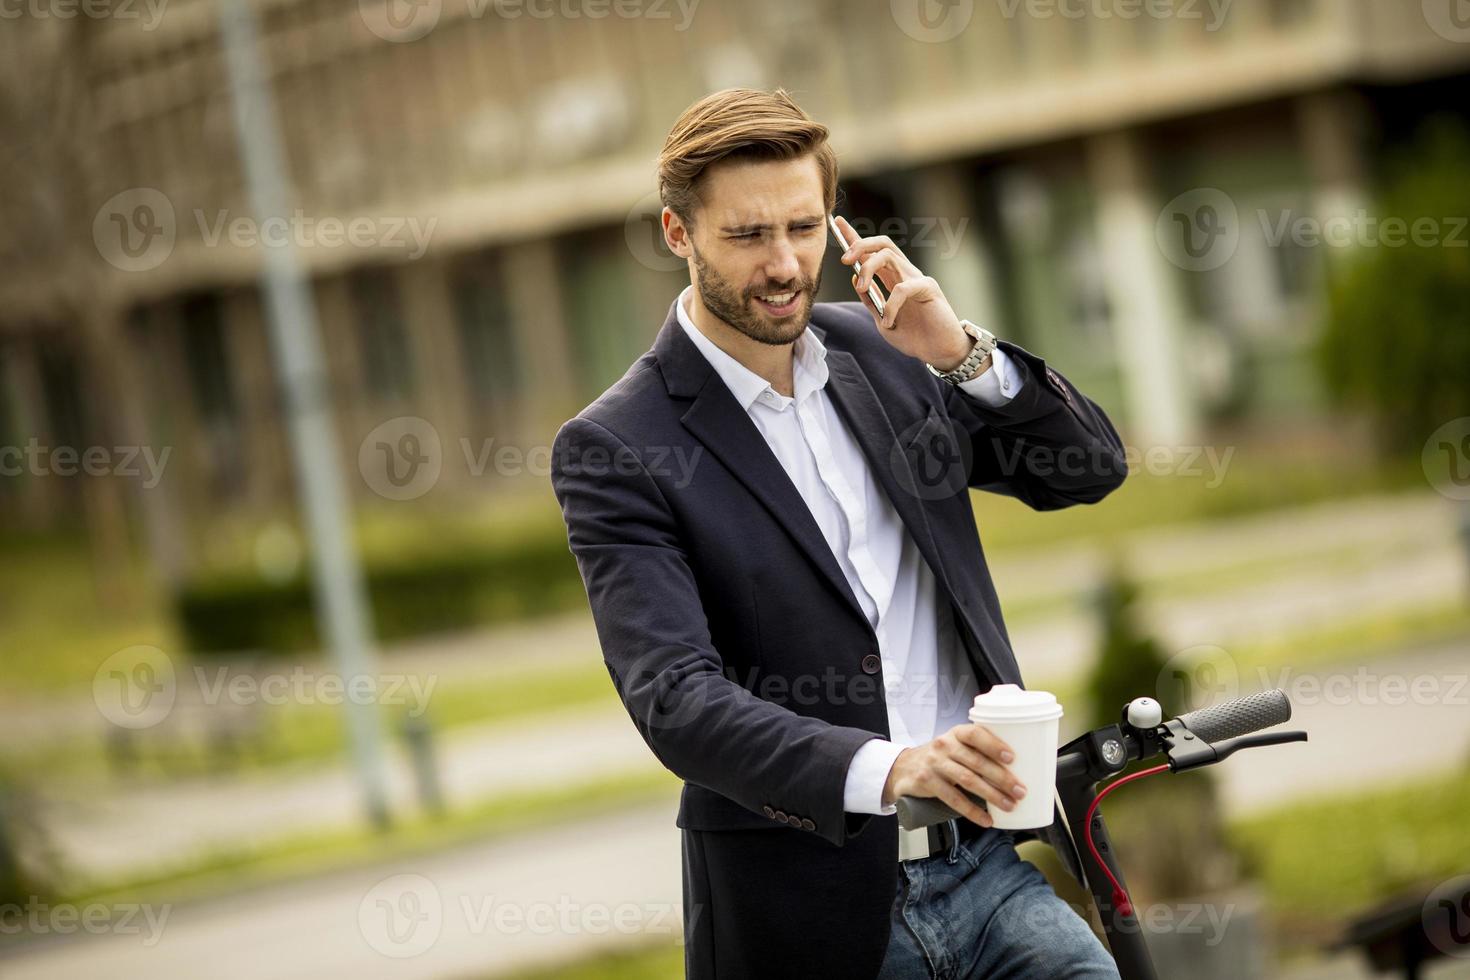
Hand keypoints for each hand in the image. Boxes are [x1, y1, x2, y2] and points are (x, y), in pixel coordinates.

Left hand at [833, 214, 972, 370]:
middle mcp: (905, 273)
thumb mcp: (883, 321)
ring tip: (863, 288)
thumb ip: (871, 300)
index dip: (854, 237)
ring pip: (888, 256)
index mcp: (893, 279)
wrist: (940, 351)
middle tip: (844, 259)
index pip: (872, 252)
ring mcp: (917, 278)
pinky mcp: (928, 288)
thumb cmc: (916, 337)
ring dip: (868, 269)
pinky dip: (890, 305)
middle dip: (859, 245)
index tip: (837, 222)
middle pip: (881, 244)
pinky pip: (902, 288)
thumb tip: (855, 278)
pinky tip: (889, 321)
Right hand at [880, 723, 1026, 826]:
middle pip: (976, 762)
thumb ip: (978, 751)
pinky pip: (953, 798)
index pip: (975, 734)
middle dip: (1001, 778)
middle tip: (1020, 791)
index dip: (994, 745)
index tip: (1012, 758)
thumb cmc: (941, 757)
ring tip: (1009, 806)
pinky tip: (987, 819)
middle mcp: (944, 745)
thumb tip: (1019, 768)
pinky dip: (972, 811)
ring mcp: (935, 764)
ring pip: (968, 780)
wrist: (904, 767)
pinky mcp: (928, 782)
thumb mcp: (955, 745)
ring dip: (991, 795)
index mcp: (956, 733)